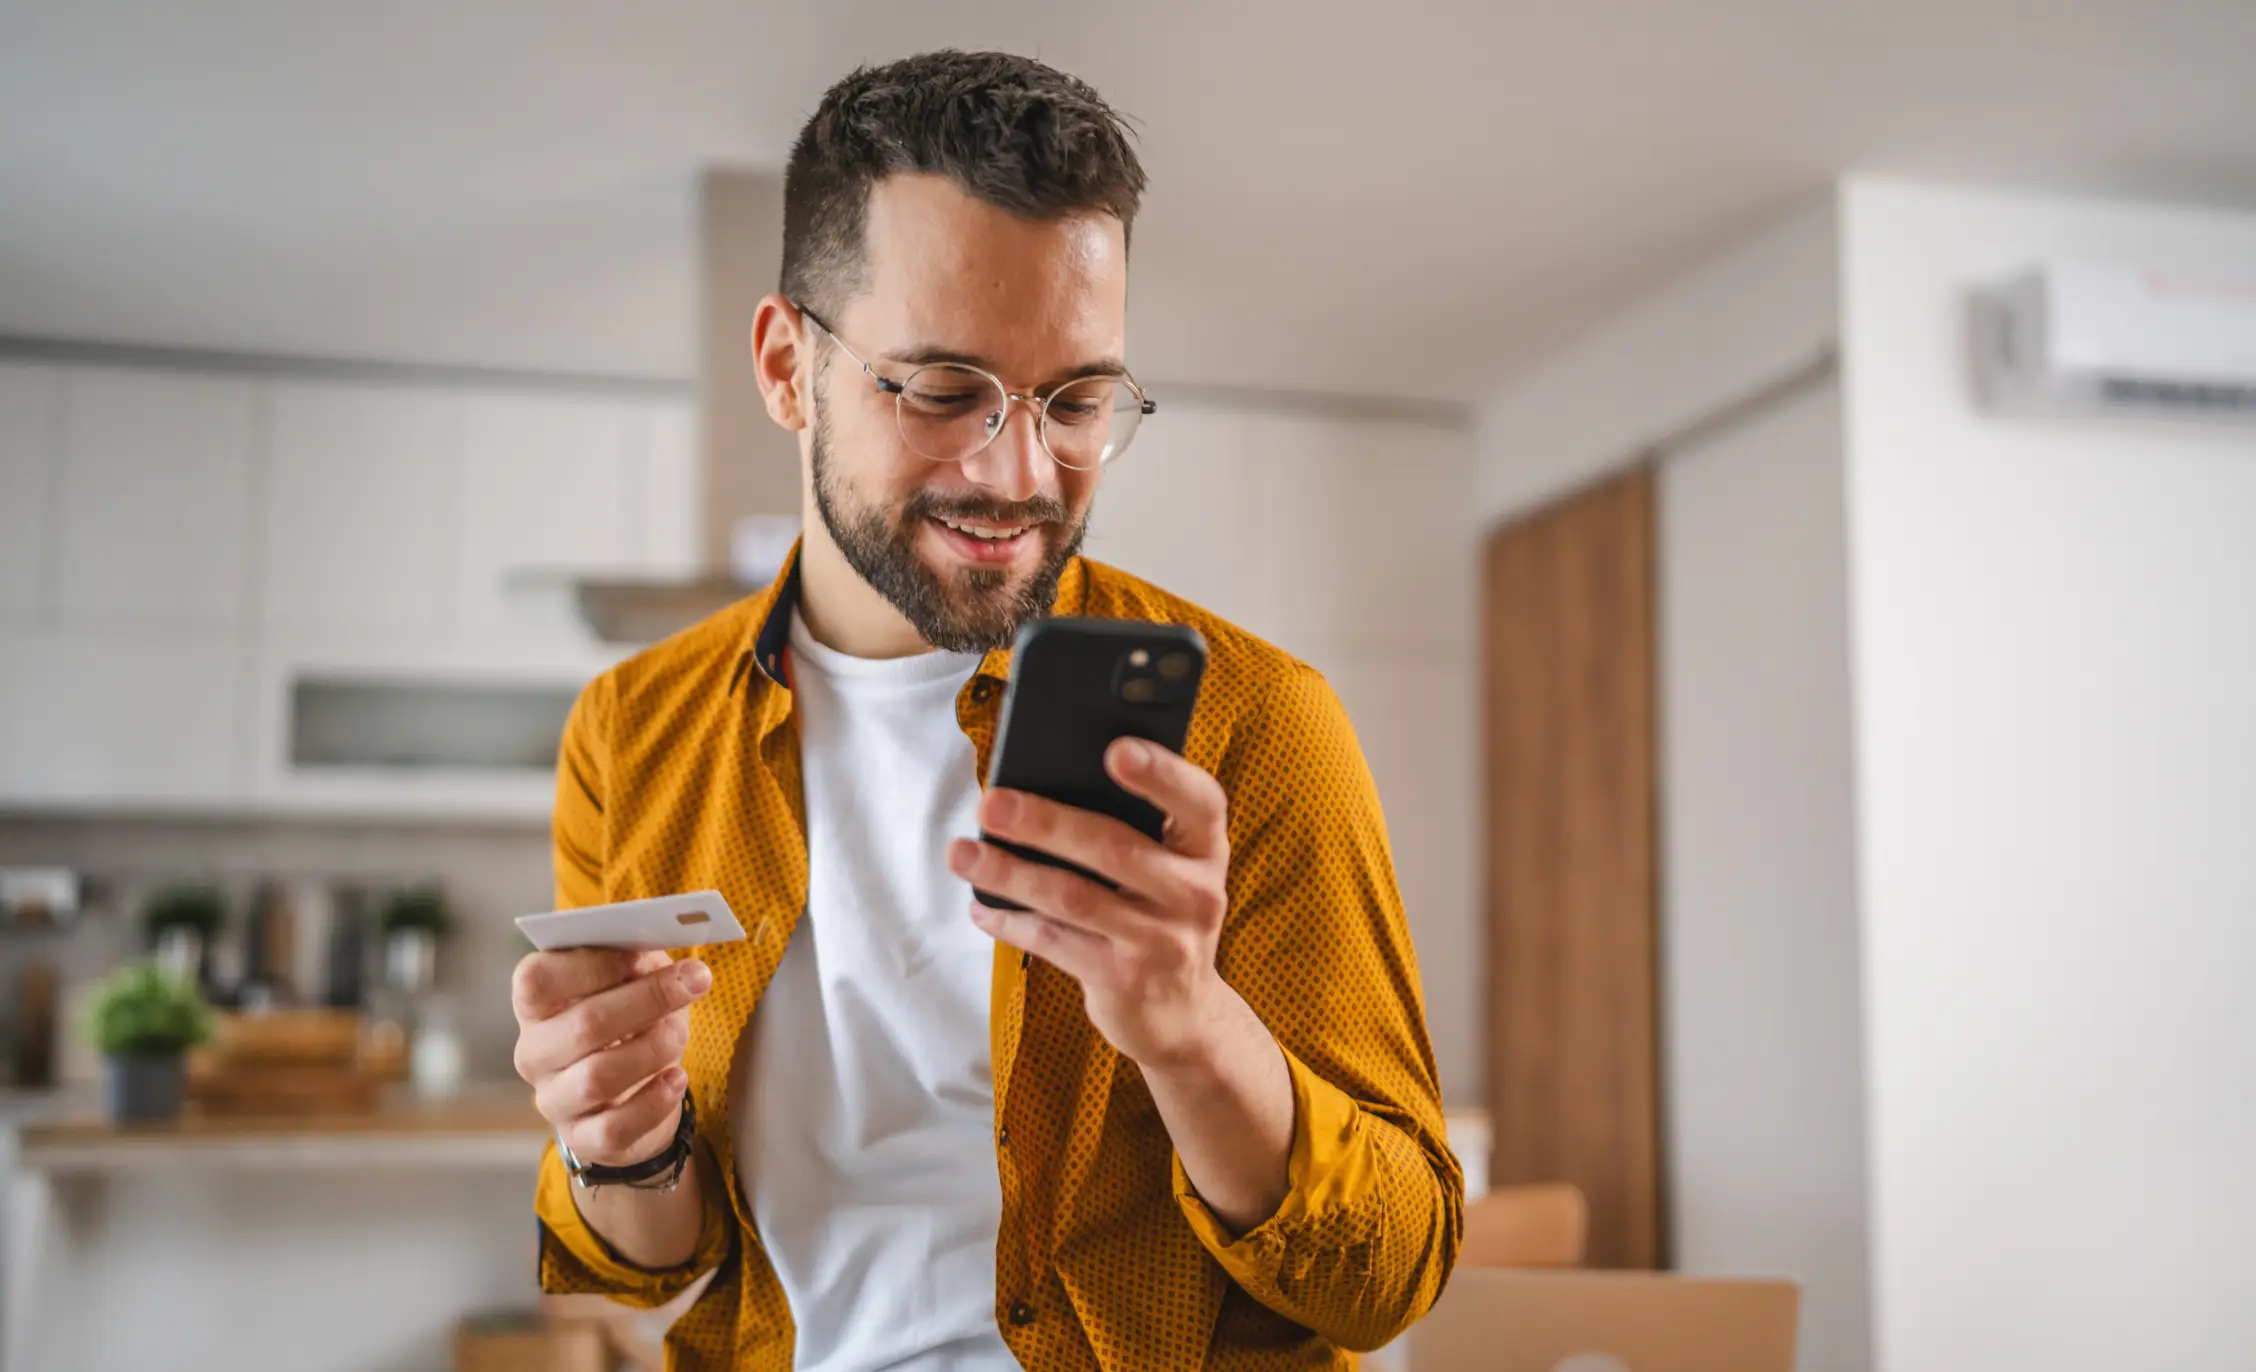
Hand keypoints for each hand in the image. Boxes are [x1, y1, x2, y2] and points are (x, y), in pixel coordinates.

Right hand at [511, 948, 712, 1165]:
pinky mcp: (583, 1139)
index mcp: (535, 1005)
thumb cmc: (630, 1021)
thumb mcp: (631, 980)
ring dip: (653, 1048)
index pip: (537, 980)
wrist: (634, 1093)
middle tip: (696, 980)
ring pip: (598, 1077)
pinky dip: (653, 1103)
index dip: (592, 964)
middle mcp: (535, 1053)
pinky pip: (614, 1129)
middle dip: (647, 998)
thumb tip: (654, 941)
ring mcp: (554, 1099)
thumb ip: (635, 958)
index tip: (641, 955)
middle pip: (583, 1024)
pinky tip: (677, 1079)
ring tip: (680, 1032)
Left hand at [948, 737, 1233, 1069]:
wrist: (1182, 1012)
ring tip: (963, 854)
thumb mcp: (1172, 870)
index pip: (1199, 802)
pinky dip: (1011, 922)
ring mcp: (1163, 942)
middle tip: (991, 804)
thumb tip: (1044, 783)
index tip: (1115, 750)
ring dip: (1010, 873)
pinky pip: (1055, 942)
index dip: (1161, 773)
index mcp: (1205, 849)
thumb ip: (1135, 827)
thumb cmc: (1160, 916)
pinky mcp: (1124, 980)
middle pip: (1114, 848)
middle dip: (1044, 823)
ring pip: (1074, 897)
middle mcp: (1195, 894)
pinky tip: (981, 906)